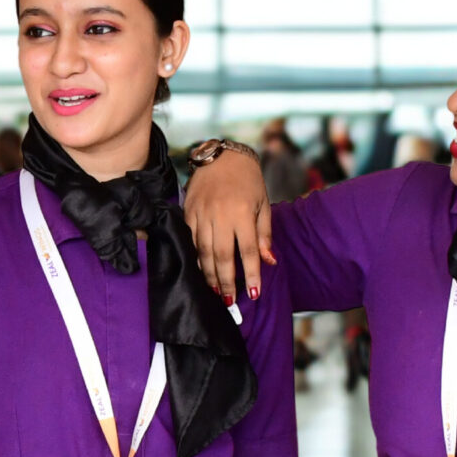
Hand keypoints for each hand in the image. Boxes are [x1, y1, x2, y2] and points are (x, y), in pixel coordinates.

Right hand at [182, 149, 271, 303]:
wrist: (220, 156)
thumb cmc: (247, 181)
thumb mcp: (263, 203)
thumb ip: (264, 234)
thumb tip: (269, 261)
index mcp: (242, 213)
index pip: (247, 251)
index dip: (251, 274)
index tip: (253, 294)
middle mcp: (220, 215)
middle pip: (222, 256)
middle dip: (226, 281)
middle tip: (230, 300)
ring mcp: (201, 214)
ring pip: (203, 252)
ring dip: (209, 274)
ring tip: (216, 290)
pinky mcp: (188, 212)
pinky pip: (190, 240)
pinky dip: (195, 257)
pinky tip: (200, 270)